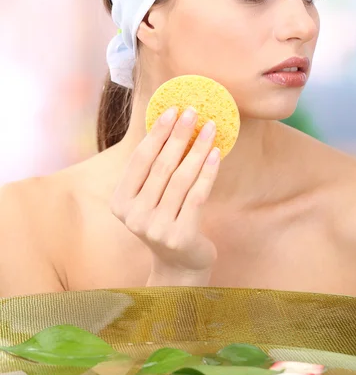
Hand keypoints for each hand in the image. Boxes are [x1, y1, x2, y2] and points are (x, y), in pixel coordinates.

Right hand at [110, 106, 219, 284]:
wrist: (180, 264)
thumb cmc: (167, 220)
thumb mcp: (152, 197)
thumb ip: (154, 169)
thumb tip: (172, 123)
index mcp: (120, 202)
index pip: (140, 160)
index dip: (157, 133)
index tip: (172, 110)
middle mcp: (134, 216)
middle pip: (161, 166)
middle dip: (179, 135)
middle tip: (193, 111)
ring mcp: (156, 228)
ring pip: (181, 179)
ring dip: (197, 149)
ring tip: (210, 128)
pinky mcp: (180, 236)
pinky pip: (197, 196)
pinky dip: (208, 172)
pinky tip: (216, 154)